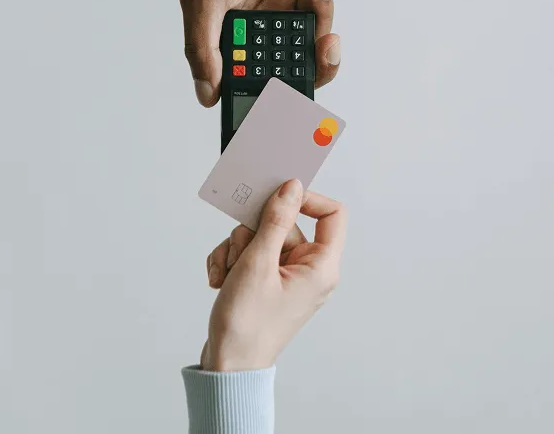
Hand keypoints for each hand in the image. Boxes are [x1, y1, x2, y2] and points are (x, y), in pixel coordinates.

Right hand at [177, 0, 340, 106]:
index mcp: (228, 42)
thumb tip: (207, 94)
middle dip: (319, 58)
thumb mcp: (203, 2)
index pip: (258, 83)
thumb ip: (205, 50)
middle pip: (298, 65)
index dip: (283, 95)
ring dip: (322, 6)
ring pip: (315, 30)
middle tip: (327, 44)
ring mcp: (277, 11)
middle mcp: (254, 32)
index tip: (304, 95)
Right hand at [200, 179, 346, 370]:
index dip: (307, 199)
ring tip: (227, 276)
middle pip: (285, 224)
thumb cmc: (247, 325)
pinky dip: (232, 262)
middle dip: (253, 234)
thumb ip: (274, 221)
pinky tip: (220, 281)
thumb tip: (292, 187)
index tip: (277, 196)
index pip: (333, 214)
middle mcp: (310, 269)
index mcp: (321, 266)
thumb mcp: (258, 264)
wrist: (227, 366)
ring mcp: (288, 276)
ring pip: (262, 237)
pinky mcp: (269, 281)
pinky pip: (251, 253)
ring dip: (236, 250)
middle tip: (240, 256)